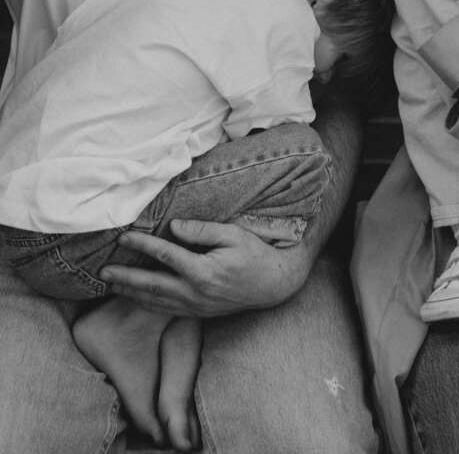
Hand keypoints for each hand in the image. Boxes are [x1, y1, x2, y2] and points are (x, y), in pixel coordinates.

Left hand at [100, 219, 312, 317]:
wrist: (273, 284)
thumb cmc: (255, 254)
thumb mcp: (232, 234)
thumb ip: (202, 230)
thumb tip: (174, 227)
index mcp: (203, 271)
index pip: (165, 256)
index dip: (143, 245)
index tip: (124, 237)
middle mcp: (196, 293)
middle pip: (152, 285)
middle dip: (125, 278)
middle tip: (103, 272)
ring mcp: (196, 306)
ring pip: (156, 301)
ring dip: (132, 293)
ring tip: (111, 285)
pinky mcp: (198, 312)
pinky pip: (167, 309)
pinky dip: (148, 304)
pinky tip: (136, 298)